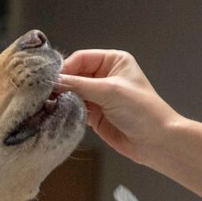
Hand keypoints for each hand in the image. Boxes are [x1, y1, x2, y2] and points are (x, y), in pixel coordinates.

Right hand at [57, 49, 182, 162]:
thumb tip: (52, 82)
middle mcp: (105, 76)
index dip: (66, 69)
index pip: (81, 58)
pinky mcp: (95, 115)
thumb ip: (80, 85)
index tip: (50, 81)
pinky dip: (67, 111)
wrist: (155, 142)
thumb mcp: (110, 91)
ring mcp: (99, 96)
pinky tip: (57, 114)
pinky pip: (75, 108)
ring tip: (48, 105)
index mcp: (113, 61)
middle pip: (74, 75)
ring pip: (73, 93)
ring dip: (62, 99)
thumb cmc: (141, 110)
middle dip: (62, 85)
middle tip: (45, 95)